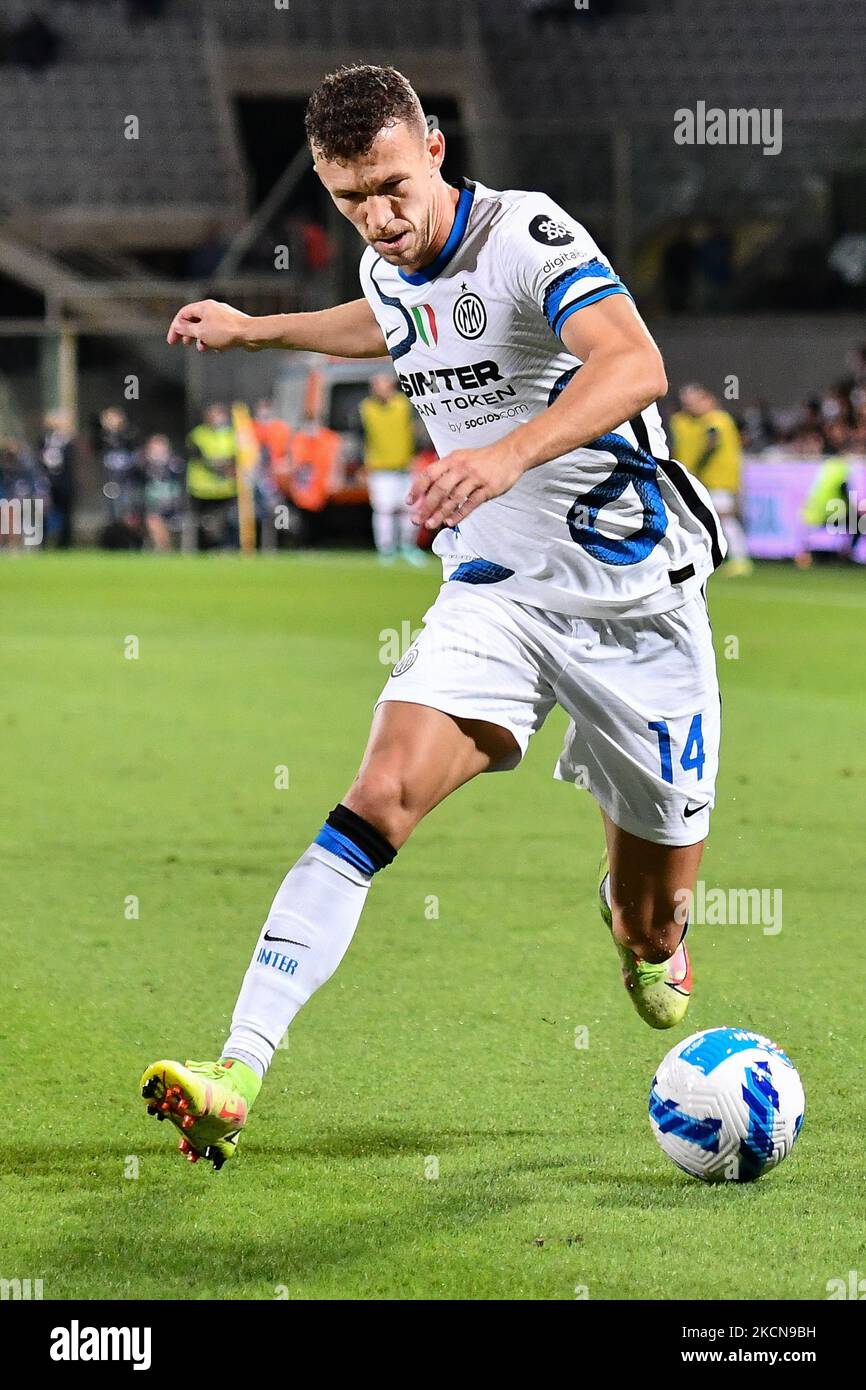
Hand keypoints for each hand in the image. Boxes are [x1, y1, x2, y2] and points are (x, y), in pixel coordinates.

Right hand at [166, 299, 253, 352]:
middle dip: (188, 333)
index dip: (175, 327)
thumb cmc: (226, 332)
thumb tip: (177, 326)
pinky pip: (219, 333)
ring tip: (202, 348)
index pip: (183, 314)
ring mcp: (224, 317)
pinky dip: (215, 340)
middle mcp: (213, 309)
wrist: (251, 334)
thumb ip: (186, 329)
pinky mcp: (232, 325)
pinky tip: (218, 349)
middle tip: (184, 344)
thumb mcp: (201, 332)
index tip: (172, 341)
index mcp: (204, 306)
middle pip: (195, 320)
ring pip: (207, 327)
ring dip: (202, 338)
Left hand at [407, 442, 524, 528]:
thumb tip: (427, 489)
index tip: (409, 502)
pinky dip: (459, 514)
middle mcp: (462, 468)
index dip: (417, 488)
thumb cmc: (483, 459)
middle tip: (416, 520)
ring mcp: (476, 478)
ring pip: (454, 498)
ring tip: (430, 524)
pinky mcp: (488, 488)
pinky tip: (450, 522)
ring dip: (440, 513)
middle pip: (439, 489)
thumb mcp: (461, 458)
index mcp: (453, 459)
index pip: (429, 474)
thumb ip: (445, 471)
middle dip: (426, 506)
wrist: (511, 453)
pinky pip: (471, 503)